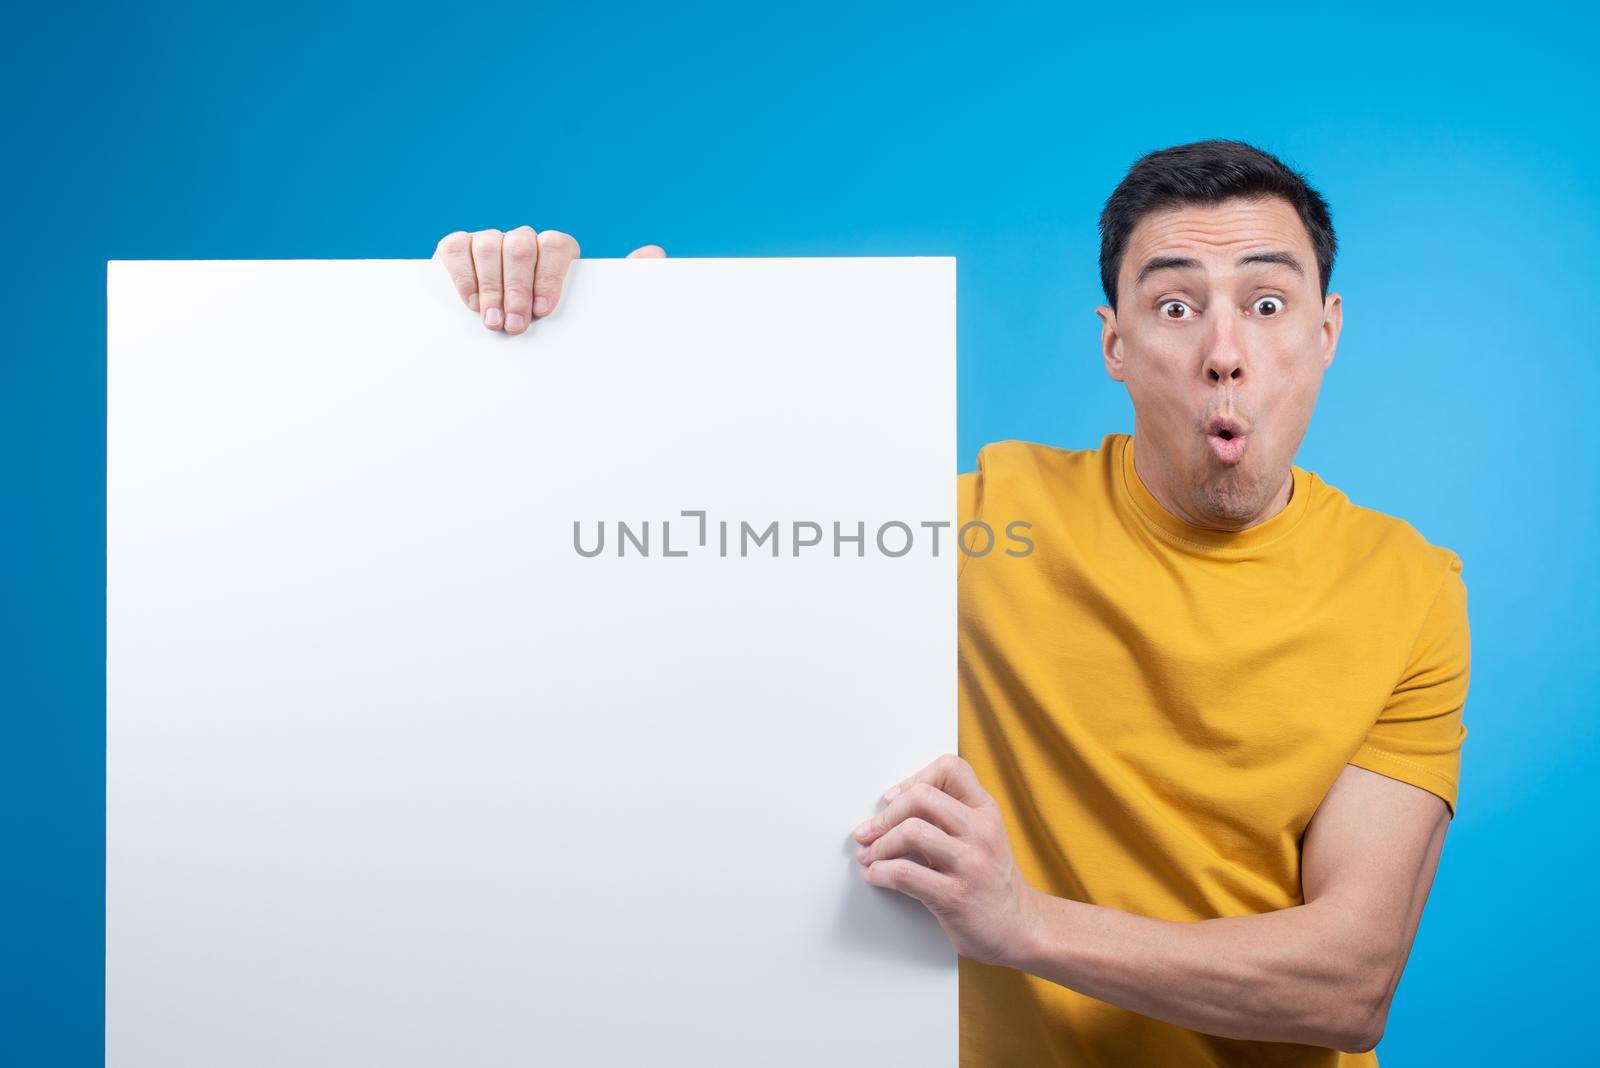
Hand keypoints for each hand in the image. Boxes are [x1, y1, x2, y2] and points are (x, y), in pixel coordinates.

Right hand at [433, 228, 665, 334]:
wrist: (515, 336)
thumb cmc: (558, 324)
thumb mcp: (590, 309)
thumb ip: (623, 282)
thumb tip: (654, 253)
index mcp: (557, 250)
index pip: (556, 245)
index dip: (549, 276)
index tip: (543, 311)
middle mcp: (524, 241)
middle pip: (521, 247)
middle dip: (517, 289)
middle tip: (514, 325)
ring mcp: (491, 243)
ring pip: (488, 245)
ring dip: (491, 286)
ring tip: (493, 322)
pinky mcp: (458, 250)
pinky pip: (456, 248)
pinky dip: (462, 273)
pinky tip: (470, 302)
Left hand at [852, 753, 1040, 966]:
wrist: (1020, 928)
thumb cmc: (992, 881)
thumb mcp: (983, 835)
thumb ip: (949, 815)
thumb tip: (892, 806)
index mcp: (986, 811)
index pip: (950, 768)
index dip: (914, 778)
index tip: (893, 800)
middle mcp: (981, 831)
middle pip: (921, 797)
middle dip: (886, 815)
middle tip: (870, 831)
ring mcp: (969, 864)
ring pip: (911, 832)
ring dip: (879, 845)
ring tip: (870, 856)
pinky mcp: (954, 896)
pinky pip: (905, 874)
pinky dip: (880, 872)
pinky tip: (876, 875)